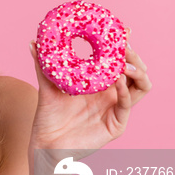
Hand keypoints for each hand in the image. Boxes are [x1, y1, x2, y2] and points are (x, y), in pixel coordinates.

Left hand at [27, 30, 151, 159]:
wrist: (45, 143)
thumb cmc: (48, 116)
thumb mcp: (48, 86)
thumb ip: (43, 64)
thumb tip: (33, 42)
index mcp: (101, 84)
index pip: (121, 62)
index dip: (124, 48)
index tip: (123, 31)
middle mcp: (112, 95)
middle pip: (136, 72)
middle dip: (134, 56)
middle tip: (125, 45)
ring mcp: (116, 110)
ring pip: (141, 87)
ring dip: (137, 72)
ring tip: (125, 62)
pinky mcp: (116, 125)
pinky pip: (127, 105)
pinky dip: (124, 90)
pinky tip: (116, 79)